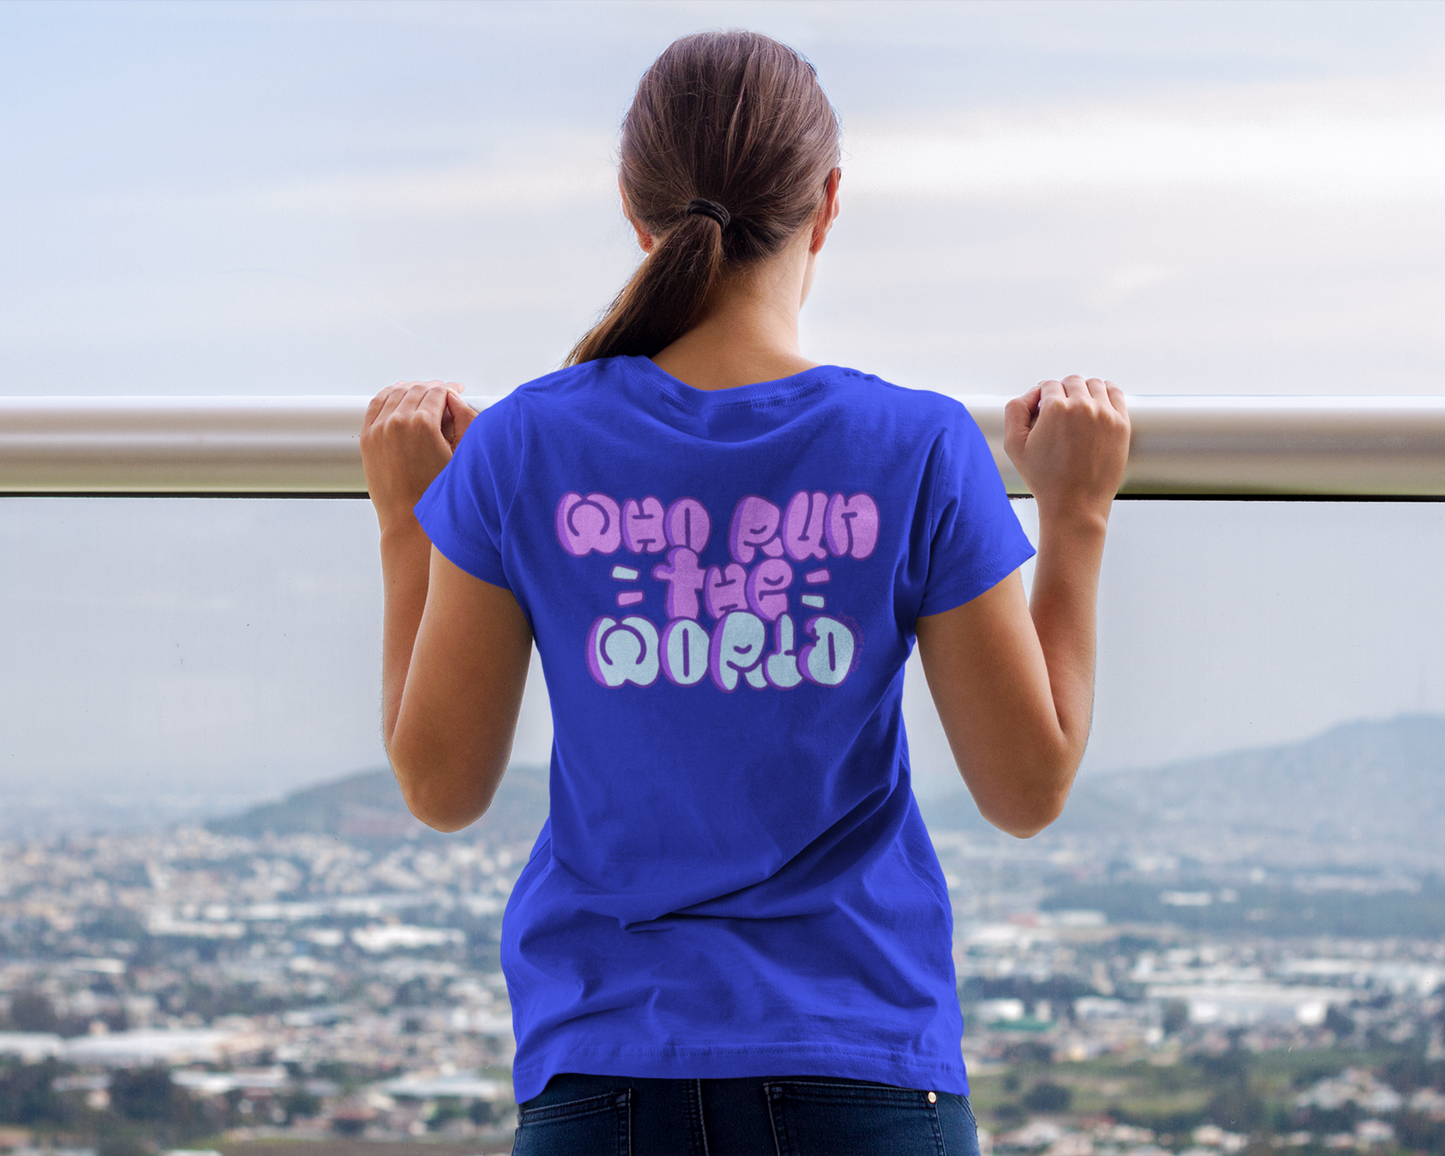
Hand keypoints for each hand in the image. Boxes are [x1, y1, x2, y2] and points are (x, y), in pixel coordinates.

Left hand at [361, 380, 477, 530]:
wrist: (410, 519)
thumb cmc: (437, 494)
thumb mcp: (461, 455)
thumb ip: (464, 420)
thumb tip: (456, 399)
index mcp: (423, 424)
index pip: (438, 392)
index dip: (451, 389)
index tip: (457, 390)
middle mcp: (397, 422)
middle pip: (417, 389)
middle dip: (434, 388)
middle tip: (444, 392)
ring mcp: (379, 428)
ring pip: (395, 393)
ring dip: (412, 388)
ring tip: (423, 392)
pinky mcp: (367, 438)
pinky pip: (376, 404)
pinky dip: (388, 395)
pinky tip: (398, 395)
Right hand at [1004, 375, 1129, 522]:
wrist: (1075, 505)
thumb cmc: (1044, 479)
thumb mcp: (1014, 446)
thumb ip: (1014, 411)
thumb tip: (1030, 393)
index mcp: (1056, 408)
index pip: (1048, 385)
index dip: (1042, 396)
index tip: (1042, 410)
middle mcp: (1083, 406)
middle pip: (1072, 381)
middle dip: (1062, 392)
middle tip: (1058, 412)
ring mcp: (1106, 414)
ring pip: (1094, 384)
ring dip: (1084, 390)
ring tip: (1077, 409)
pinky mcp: (1122, 424)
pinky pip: (1115, 393)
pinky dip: (1105, 393)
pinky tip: (1097, 405)